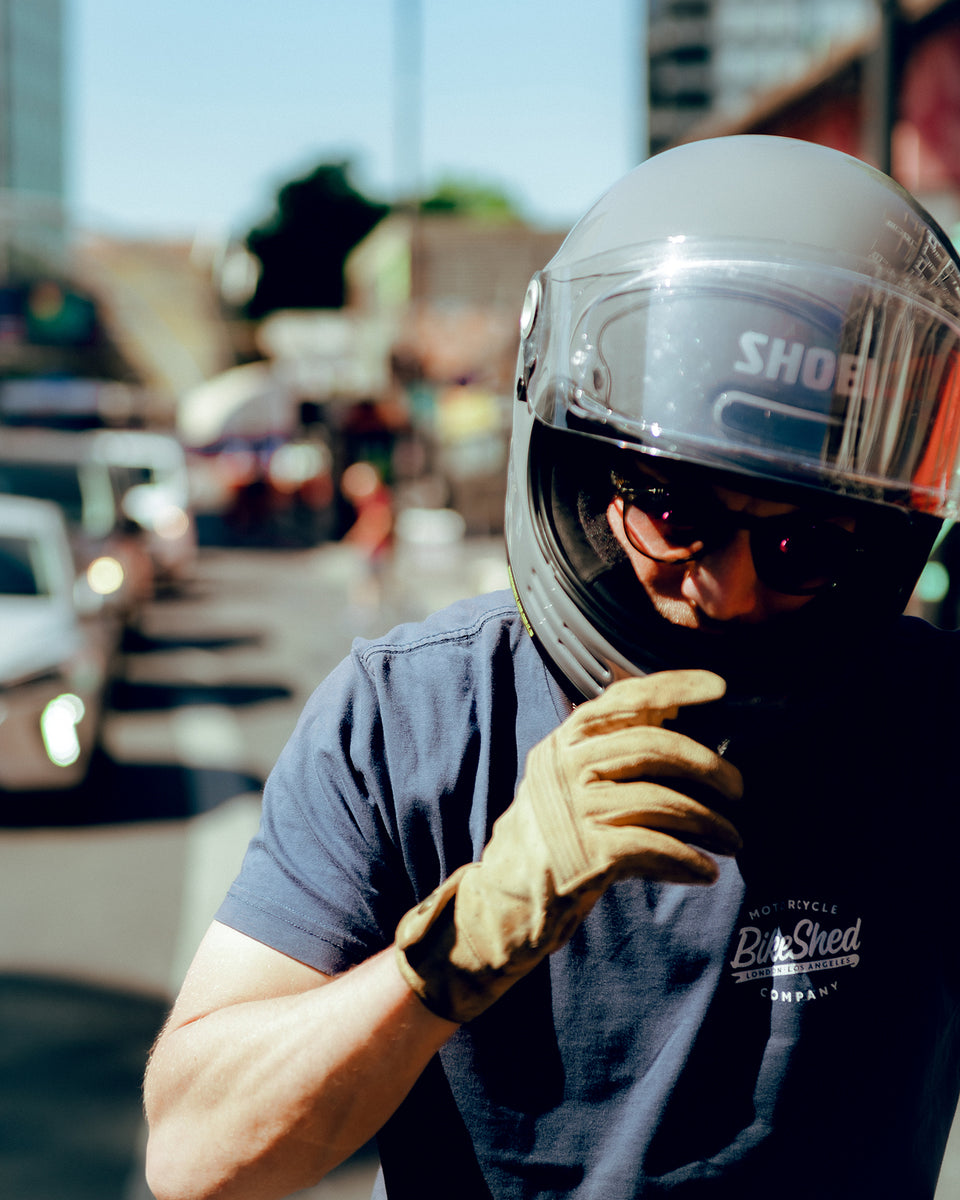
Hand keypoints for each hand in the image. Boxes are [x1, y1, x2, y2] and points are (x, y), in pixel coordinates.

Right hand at [395, 670, 742, 1022]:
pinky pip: (653, 848)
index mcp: (564, 743)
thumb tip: (680, 733)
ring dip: (708, 821)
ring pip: (660, 801)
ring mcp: (574, 810)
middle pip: (652, 747)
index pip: (622, 699)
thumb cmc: (549, 840)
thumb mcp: (567, 785)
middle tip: (739, 787)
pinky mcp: (586, 854)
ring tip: (734, 839)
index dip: (672, 687)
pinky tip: (707, 871)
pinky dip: (687, 860)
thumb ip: (609, 756)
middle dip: (707, 765)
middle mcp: (565, 767)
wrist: (501, 903)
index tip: (717, 686)